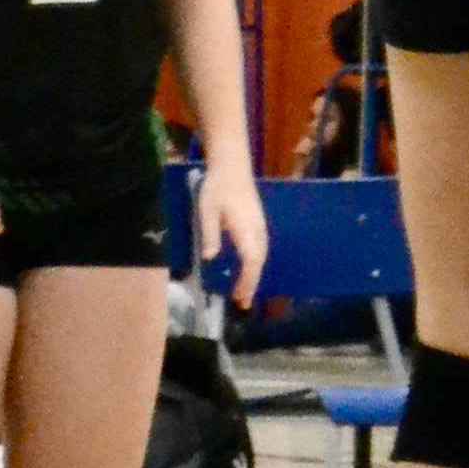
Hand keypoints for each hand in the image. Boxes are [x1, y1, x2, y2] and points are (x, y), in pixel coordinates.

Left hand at [193, 159, 269, 307]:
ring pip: (261, 255)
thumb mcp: (207, 210)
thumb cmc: (217, 186)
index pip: (251, 260)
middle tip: (242, 302)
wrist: (232, 165)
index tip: (240, 296)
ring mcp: (259, 224)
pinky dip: (255, 263)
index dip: (247, 280)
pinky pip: (260, 248)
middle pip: (259, 261)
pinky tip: (247, 268)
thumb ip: (210, 233)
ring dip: (254, 274)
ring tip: (244, 291)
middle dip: (252, 283)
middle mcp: (257, 229)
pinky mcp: (258, 221)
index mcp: (245, 227)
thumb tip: (210, 258)